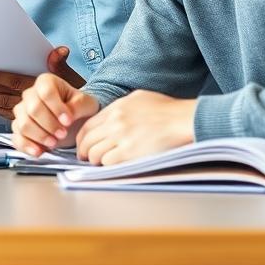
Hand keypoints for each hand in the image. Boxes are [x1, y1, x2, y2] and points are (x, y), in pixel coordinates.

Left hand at [0, 46, 83, 119]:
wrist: (83, 119)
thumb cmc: (75, 97)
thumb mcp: (72, 79)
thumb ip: (61, 65)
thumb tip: (61, 50)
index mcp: (40, 89)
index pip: (16, 81)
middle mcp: (32, 102)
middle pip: (4, 95)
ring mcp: (28, 114)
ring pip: (2, 106)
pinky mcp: (27, 123)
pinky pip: (6, 117)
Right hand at [11, 73, 100, 157]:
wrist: (75, 121)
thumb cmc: (79, 108)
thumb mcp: (87, 104)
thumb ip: (79, 106)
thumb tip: (67, 115)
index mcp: (46, 83)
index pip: (46, 92)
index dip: (57, 108)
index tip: (68, 120)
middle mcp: (30, 95)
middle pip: (33, 109)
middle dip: (49, 124)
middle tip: (63, 134)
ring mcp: (22, 113)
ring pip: (23, 124)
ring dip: (40, 136)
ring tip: (54, 142)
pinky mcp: (19, 130)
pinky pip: (17, 138)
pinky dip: (27, 146)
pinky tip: (39, 151)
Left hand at [74, 90, 195, 165]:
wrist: (183, 120)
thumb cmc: (168, 109)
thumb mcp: (139, 98)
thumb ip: (121, 106)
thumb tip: (111, 115)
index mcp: (116, 108)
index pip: (87, 125)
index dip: (82, 138)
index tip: (83, 145)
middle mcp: (115, 122)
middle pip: (87, 140)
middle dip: (84, 152)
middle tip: (86, 158)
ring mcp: (121, 137)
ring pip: (95, 153)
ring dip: (95, 161)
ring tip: (100, 163)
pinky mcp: (130, 152)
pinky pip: (108, 162)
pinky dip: (108, 165)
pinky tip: (114, 165)